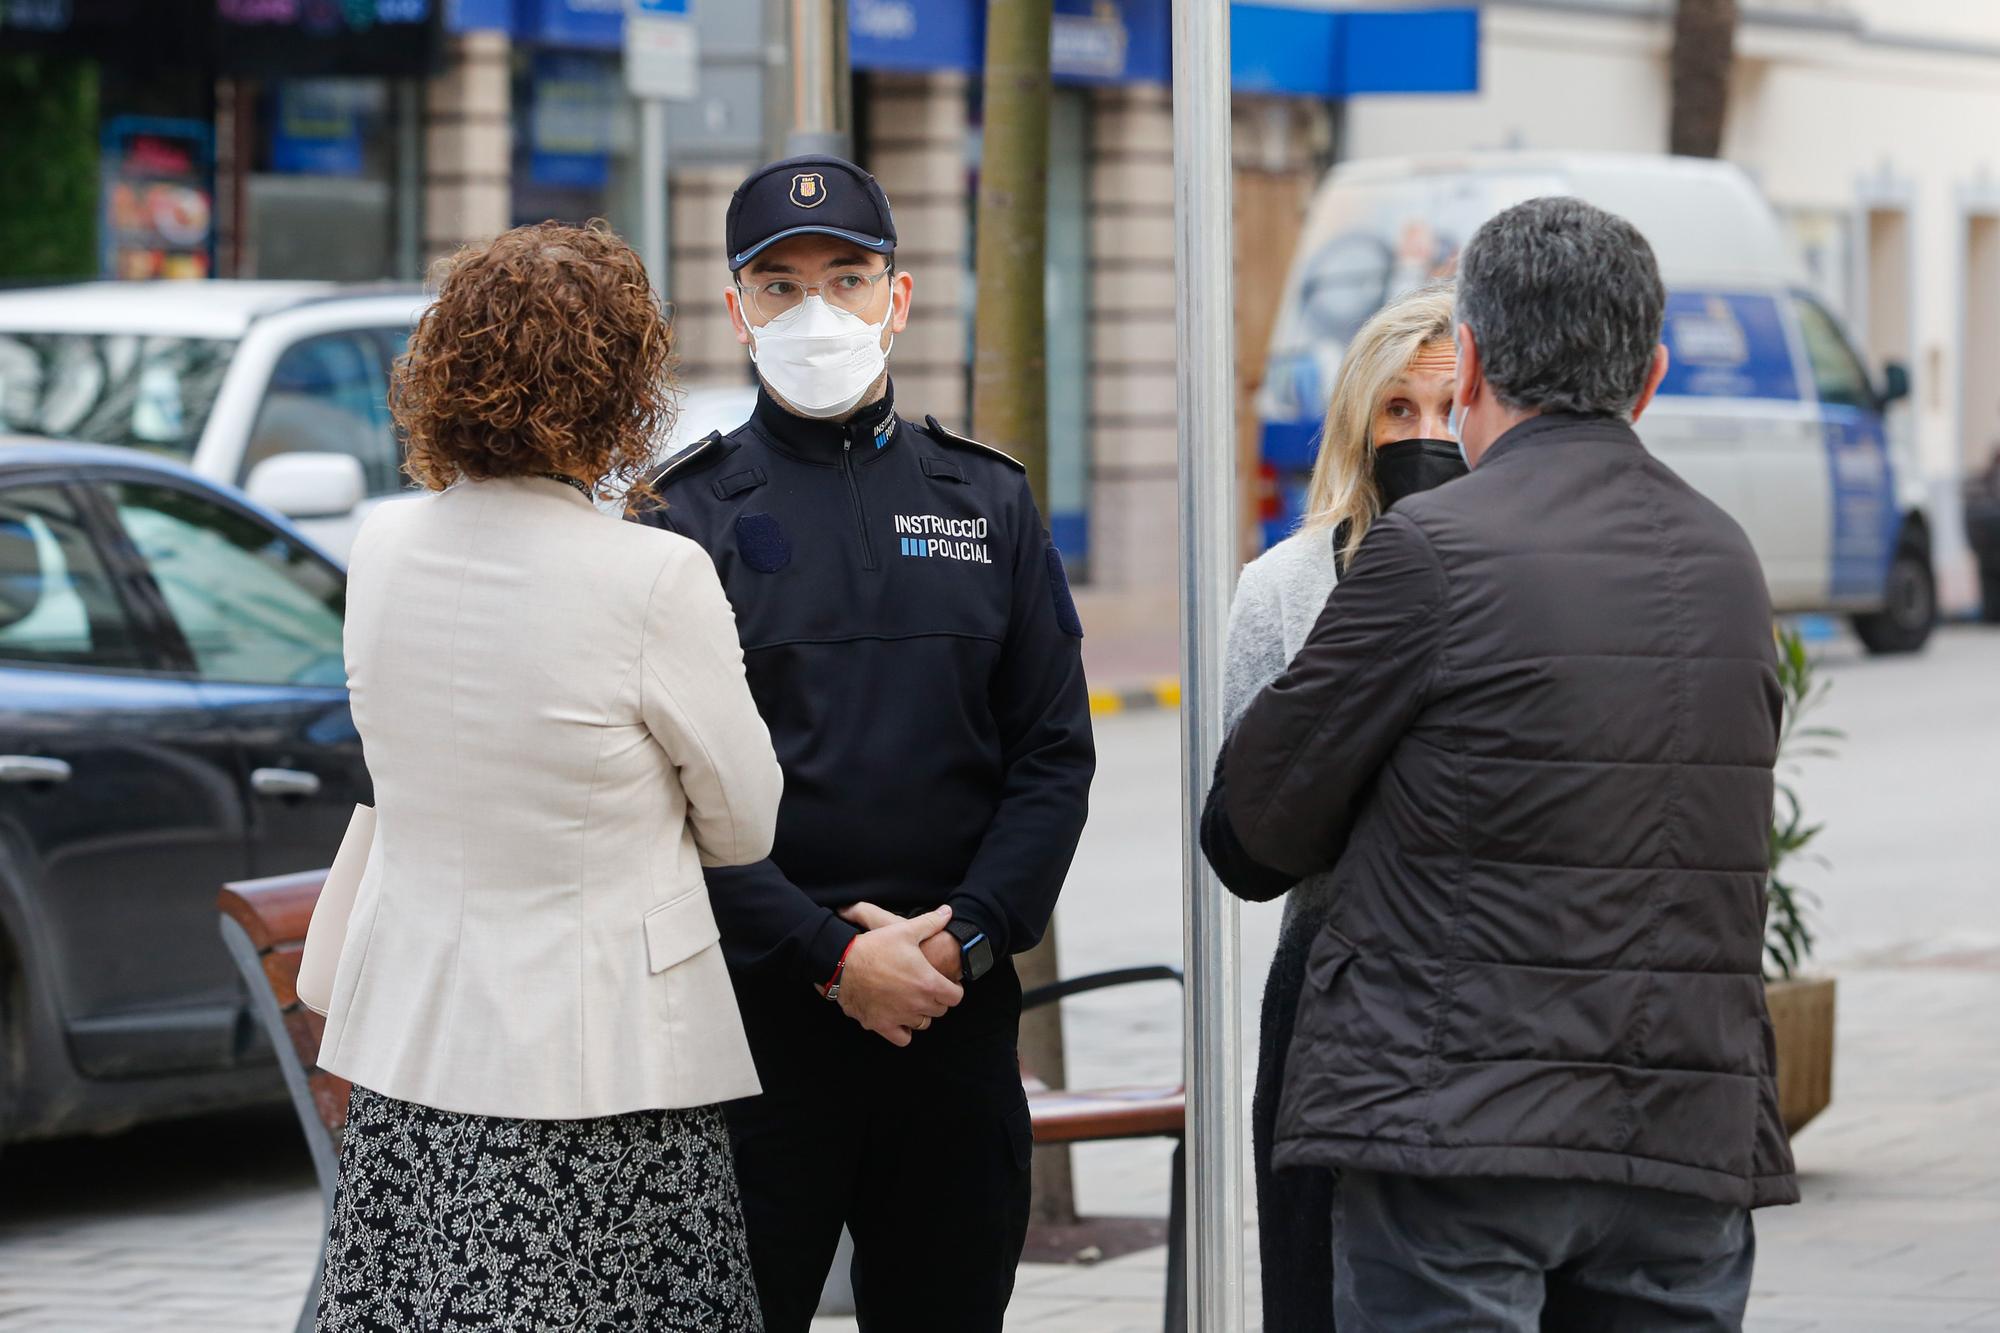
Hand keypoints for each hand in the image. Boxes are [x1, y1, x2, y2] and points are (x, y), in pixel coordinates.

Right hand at [832, 905, 962, 1045]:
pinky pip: (902, 1038)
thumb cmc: (875, 946)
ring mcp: (900, 1017)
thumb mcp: (904, 930)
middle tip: (928, 989)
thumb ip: (930, 922)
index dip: (954, 989)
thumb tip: (948, 912)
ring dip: (921, 1014)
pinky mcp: (881, 1025)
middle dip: (937, 1000)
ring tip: (914, 1001)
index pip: (955, 997)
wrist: (842, 963)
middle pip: (940, 1010)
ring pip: (922, 1024)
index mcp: (928, 983)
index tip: (949, 984)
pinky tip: (899, 1018)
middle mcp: (917, 1004)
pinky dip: (903, 1031)